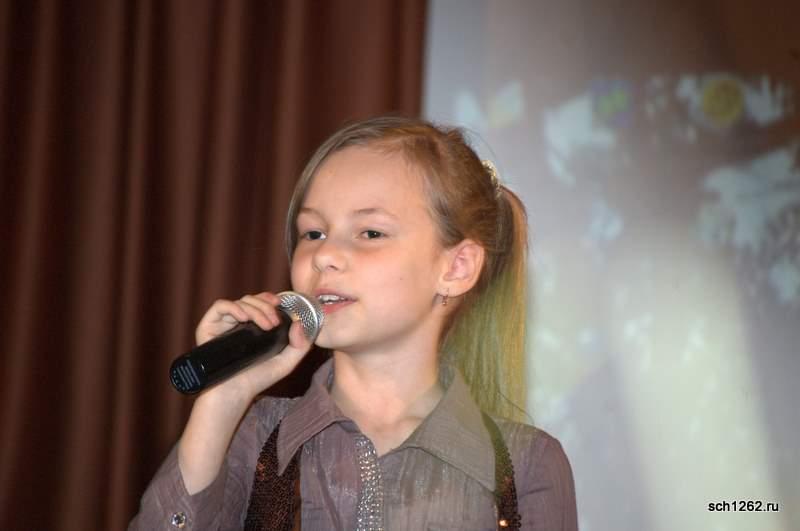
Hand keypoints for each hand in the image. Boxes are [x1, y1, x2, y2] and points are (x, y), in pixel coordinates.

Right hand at [194, 292, 312, 399]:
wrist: (234, 394)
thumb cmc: (256, 379)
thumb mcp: (285, 363)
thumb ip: (300, 346)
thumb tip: (298, 323)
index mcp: (252, 326)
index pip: (259, 302)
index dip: (268, 298)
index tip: (279, 303)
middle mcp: (236, 322)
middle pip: (251, 300)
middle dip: (265, 307)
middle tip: (274, 322)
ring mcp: (222, 324)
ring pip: (239, 302)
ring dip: (255, 309)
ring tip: (265, 325)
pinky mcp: (208, 326)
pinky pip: (219, 306)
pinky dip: (233, 307)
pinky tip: (243, 318)